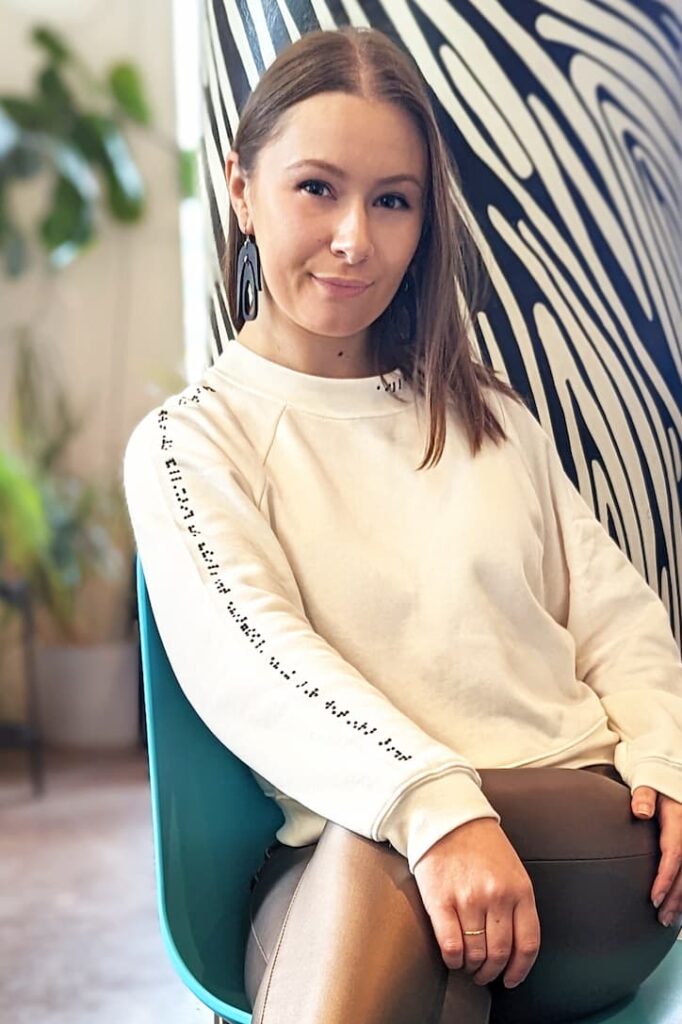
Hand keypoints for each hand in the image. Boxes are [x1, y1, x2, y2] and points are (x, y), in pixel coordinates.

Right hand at [413, 818, 540, 988]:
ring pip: (476, 954)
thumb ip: (517, 903)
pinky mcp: (440, 900)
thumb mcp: (512, 869)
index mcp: (520, 889)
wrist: (446, 817)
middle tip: (484, 974)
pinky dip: (454, 960)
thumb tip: (514, 946)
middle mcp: (497, 897)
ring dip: (472, 968)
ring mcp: (468, 899)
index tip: (511, 979)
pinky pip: (451, 946)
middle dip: (492, 972)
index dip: (520, 970)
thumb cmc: (479, 843)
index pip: (528, 944)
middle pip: (500, 954)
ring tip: (468, 965)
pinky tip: (453, 958)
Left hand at [631, 786, 681, 928]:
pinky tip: (680, 907)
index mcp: (679, 821)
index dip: (665, 879)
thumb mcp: (650, 782)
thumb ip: (644, 795)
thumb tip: (641, 812)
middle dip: (675, 898)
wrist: (672, 778)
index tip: (654, 898)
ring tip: (670, 919)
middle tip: (661, 918)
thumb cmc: (658, 783)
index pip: (675, 855)